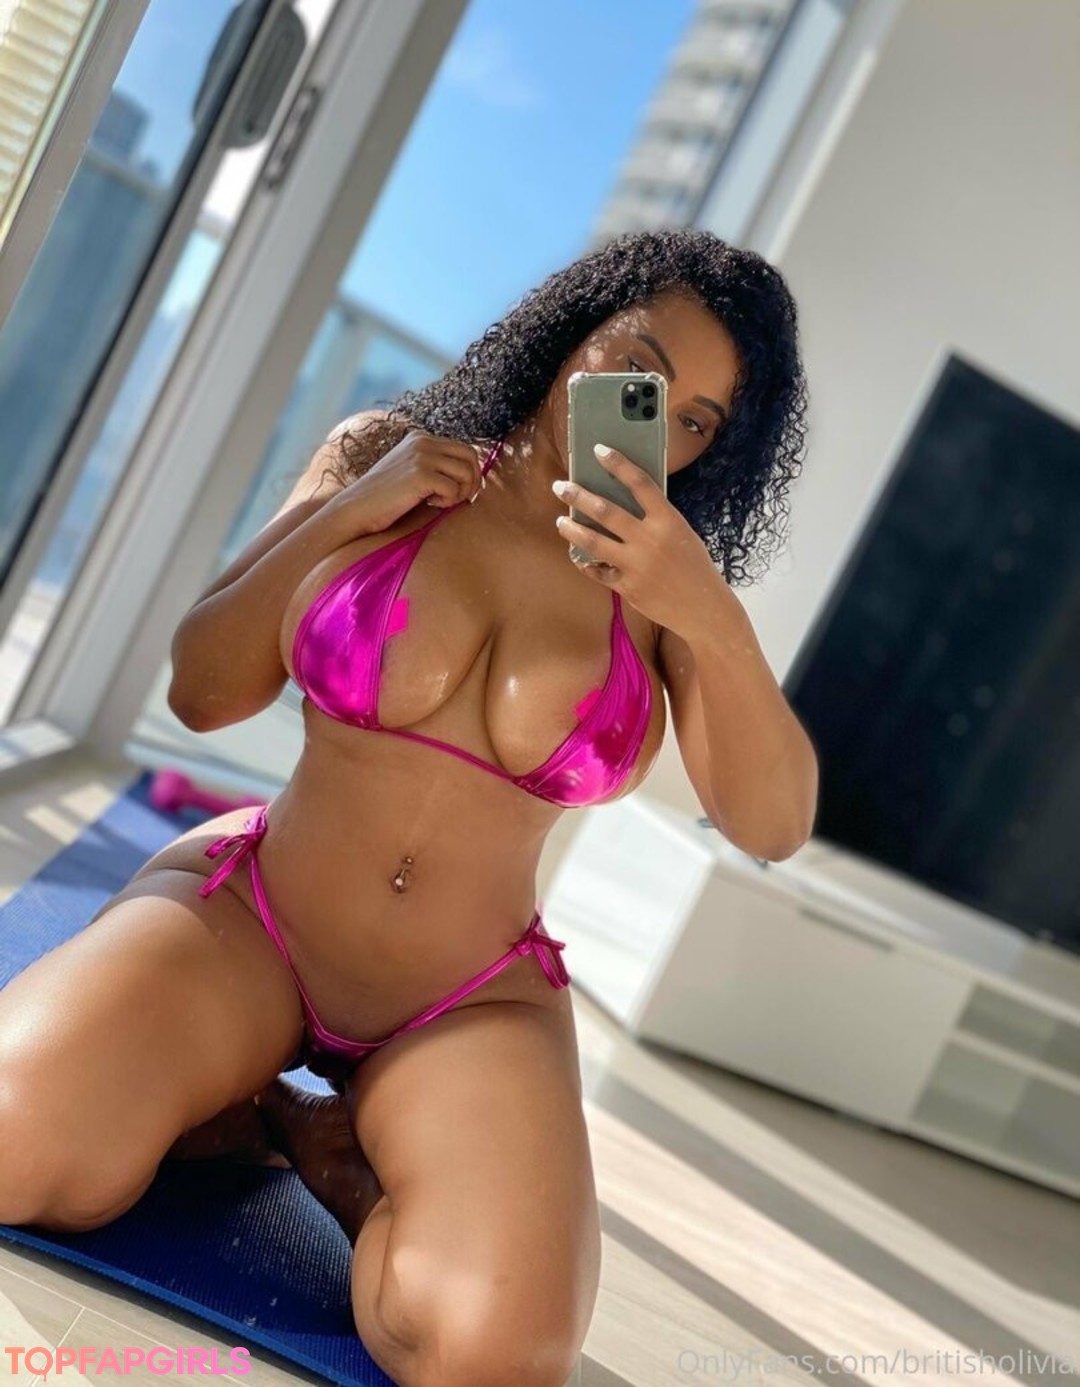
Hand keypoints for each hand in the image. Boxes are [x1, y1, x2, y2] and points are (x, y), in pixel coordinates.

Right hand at [335, 429, 488, 534]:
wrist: (356, 508)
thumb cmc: (385, 498)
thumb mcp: (411, 472)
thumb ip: (435, 466)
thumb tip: (473, 475)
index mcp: (421, 438)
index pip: (464, 449)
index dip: (470, 472)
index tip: (461, 492)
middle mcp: (423, 441)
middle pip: (471, 456)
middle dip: (472, 481)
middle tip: (459, 500)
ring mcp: (421, 456)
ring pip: (467, 472)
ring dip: (461, 493)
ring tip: (441, 502)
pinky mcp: (420, 474)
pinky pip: (454, 488)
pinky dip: (448, 501)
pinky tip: (430, 504)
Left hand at [552, 444, 725, 635]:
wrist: (704, 608)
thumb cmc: (693, 566)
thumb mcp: (682, 535)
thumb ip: (656, 519)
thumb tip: (621, 501)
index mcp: (669, 521)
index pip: (640, 483)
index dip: (618, 463)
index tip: (599, 450)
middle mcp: (650, 540)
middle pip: (606, 511)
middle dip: (578, 496)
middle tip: (560, 486)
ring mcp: (637, 565)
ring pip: (594, 542)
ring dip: (572, 529)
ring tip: (560, 521)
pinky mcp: (628, 588)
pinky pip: (598, 572)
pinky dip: (586, 563)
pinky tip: (578, 556)